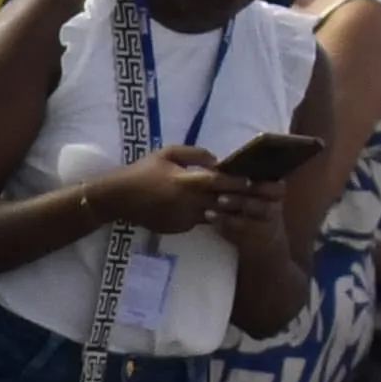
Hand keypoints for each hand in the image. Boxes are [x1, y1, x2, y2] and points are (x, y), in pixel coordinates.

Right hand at [92, 142, 276, 239]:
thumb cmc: (142, 171)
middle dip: (243, 199)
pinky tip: (222, 214)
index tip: (253, 180)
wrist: (118, 199)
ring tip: (248, 207)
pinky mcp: (179, 228)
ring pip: (216, 215)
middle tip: (262, 197)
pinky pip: (201, 221)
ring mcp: (184, 218)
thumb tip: (217, 160)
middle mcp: (188, 202)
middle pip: (223, 202)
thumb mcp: (166, 153)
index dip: (237, 182)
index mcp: (185, 181)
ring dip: (232, 211)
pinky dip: (212, 217)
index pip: (219, 182)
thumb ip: (194, 154)